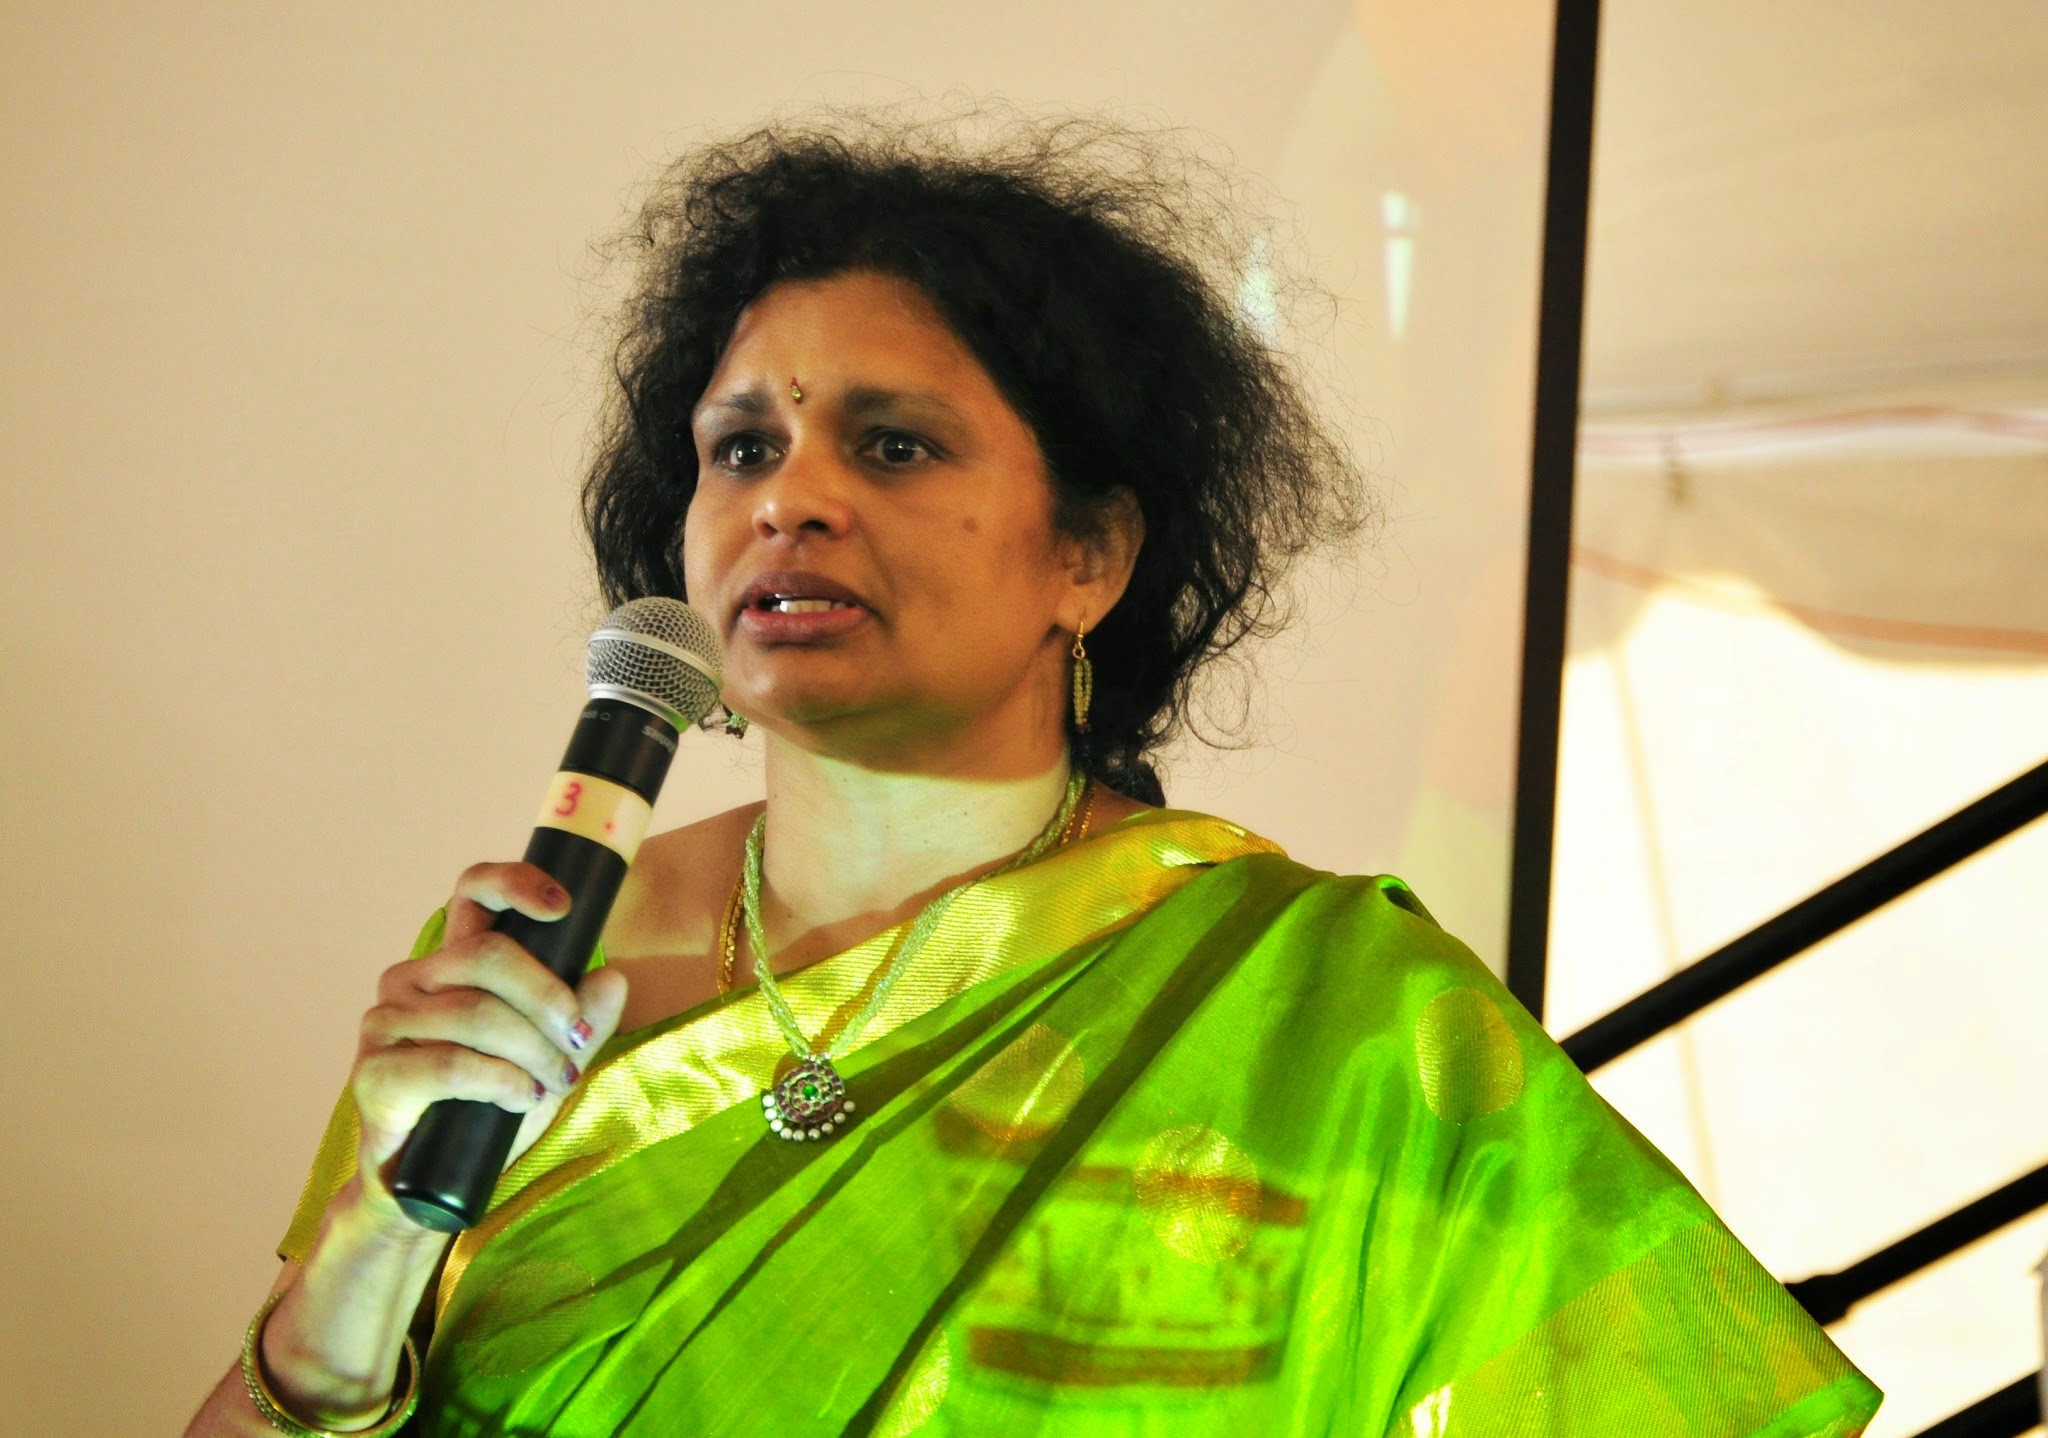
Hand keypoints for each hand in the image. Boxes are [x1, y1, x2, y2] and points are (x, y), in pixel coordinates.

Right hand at [347, 862, 629, 1227]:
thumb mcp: (549, 1063)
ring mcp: (385, 1023)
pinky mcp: (374, 1074)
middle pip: (489, 955)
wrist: (430, 1189)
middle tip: (575, 1044)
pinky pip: (450, 1063)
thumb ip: (581, 1022)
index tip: (563, 908)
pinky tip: (521, 1098)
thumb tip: (612, 978)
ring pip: (475, 1012)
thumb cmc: (488, 1114)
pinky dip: (500, 1080)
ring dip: (531, 1050)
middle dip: (549, 999)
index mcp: (451, 963)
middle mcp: (411, 980)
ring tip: (552, 1082)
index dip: (515, 885)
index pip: (472, 893)